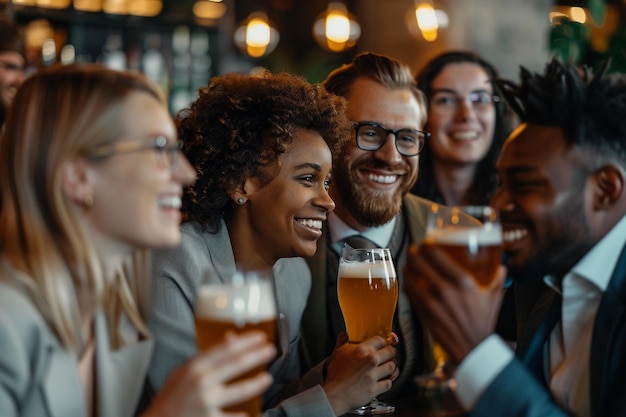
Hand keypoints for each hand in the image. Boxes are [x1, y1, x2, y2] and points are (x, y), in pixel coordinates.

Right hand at [143, 331, 275, 416]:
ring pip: (240, 391)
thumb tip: (233, 338)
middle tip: (271, 350)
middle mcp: (201, 382)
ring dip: (256, 383)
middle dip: (257, 355)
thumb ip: (208, 357)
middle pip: (236, 364)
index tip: (261, 336)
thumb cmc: (172, 397)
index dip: (246, 341)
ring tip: (268, 378)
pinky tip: (250, 414)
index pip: (225, 348)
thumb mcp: (185, 372)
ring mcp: (206, 402)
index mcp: (195, 366)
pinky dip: (243, 416)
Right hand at [322, 332, 396, 415]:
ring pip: (392, 367)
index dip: (384, 341)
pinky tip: (383, 380)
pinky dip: (387, 382)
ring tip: (388, 368)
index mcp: (361, 350)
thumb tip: (344, 335)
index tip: (385, 344)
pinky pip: (388, 383)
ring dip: (391, 368)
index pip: (380, 340)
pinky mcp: (375, 388)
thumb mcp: (337, 353)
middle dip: (391, 354)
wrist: (334, 394)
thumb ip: (342, 341)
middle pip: (390, 352)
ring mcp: (373, 375)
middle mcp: (369, 361)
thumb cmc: (335, 375)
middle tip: (389, 356)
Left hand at [404, 244, 506, 364]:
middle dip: (413, 254)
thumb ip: (497, 280)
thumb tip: (502, 267)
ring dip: (407, 267)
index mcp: (463, 283)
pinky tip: (408, 280)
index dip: (427, 246)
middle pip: (419, 263)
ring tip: (408, 263)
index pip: (437, 256)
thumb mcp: (494, 298)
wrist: (473, 348)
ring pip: (410, 278)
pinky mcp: (424, 314)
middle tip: (414, 250)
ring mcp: (432, 303)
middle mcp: (445, 290)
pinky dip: (407, 284)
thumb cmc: (483, 323)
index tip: (426, 243)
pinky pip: (410, 294)